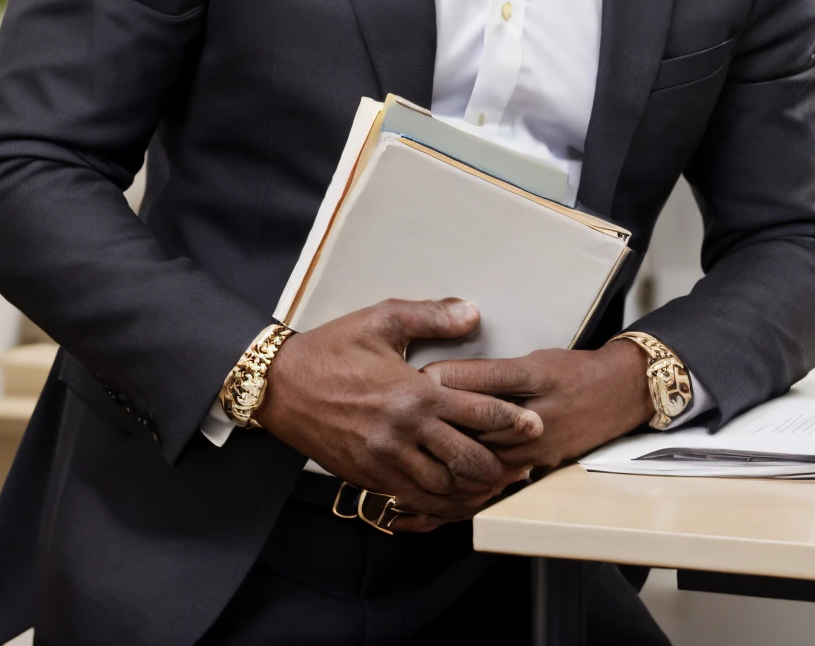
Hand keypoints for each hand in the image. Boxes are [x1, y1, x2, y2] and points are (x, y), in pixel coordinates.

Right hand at [254, 298, 543, 532]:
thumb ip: (430, 316)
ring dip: (473, 487)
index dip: (512, 421)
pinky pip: (415, 500)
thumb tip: (472, 313)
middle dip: (500, 463)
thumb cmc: (330, 349)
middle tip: (520, 461)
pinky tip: (454, 494)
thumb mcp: (379, 320)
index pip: (478, 411)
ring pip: (445, 487)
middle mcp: (403, 433)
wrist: (279, 387)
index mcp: (413, 394)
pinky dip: (441, 502)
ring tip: (493, 480)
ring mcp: (385, 460)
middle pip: (470, 460)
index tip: (534, 425)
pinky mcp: (369, 477)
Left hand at [428, 340, 652, 474]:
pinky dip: (474, 472)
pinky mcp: (540, 467)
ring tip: (421, 444)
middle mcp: (535, 415)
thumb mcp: (532, 360)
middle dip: (442, 417)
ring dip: (454, 447)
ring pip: (484, 451)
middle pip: (476, 420)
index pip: (481, 378)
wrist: (619, 394)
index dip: (444, 378)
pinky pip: (499, 473)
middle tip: (410, 413)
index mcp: (534, 377)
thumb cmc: (571, 372)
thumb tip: (438, 379)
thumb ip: (489, 373)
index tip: (417, 378)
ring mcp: (539, 446)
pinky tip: (450, 472)